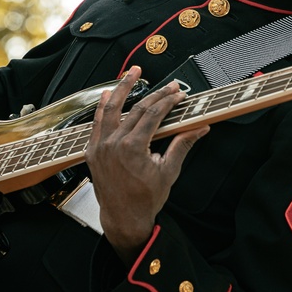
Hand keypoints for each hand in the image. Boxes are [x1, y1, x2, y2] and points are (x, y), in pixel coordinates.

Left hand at [86, 66, 208, 264]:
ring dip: (122, 88)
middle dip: (155, 94)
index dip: (168, 101)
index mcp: (133, 148)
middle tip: (168, 85)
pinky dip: (102, 107)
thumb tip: (199, 128)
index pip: (153, 114)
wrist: (124, 218)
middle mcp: (114, 144)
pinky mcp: (92, 151)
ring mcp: (100, 146)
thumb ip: (182, 145)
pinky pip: (96, 123)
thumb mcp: (168, 172)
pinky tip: (107, 95)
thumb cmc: (145, 199)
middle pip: (137, 108)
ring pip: (111, 109)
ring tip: (132, 73)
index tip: (178, 95)